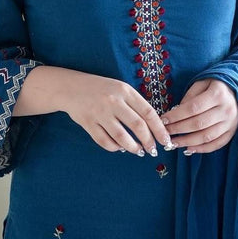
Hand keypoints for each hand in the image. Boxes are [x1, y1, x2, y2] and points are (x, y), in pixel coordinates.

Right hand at [15, 66, 172, 156]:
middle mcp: (113, 101)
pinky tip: (121, 148)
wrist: (71, 87)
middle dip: (148, 141)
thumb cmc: (102, 89)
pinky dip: (115, 148)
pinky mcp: (88, 123)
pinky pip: (105, 141)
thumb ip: (135, 104)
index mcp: (125, 90)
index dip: (159, 129)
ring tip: (139, 151)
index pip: (148, 112)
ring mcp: (99, 112)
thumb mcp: (120, 89)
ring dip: (133, 147)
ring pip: (121, 137)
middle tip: (153, 150)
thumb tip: (153, 127)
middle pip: (137, 126)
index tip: (166, 141)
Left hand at [161, 78, 237, 153]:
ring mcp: (231, 122)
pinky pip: (217, 144)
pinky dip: (202, 149)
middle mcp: (226, 109)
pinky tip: (189, 148)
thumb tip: (176, 112)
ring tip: (174, 143)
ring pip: (207, 136)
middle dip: (179, 130)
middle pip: (198, 124)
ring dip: (188, 142)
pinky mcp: (233, 131)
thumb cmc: (215, 85)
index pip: (193, 108)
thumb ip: (190, 96)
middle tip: (165, 133)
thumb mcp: (202, 82)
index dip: (177, 116)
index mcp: (217, 94)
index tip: (163, 120)